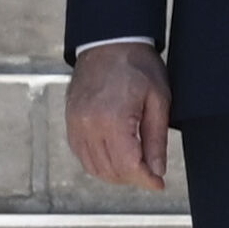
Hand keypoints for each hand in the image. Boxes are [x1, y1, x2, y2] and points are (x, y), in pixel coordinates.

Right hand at [65, 43, 174, 193]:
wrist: (109, 44)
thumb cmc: (138, 67)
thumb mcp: (158, 100)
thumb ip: (156, 140)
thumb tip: (156, 171)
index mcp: (112, 119)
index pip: (127, 165)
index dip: (145, 180)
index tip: (159, 184)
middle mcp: (88, 125)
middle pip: (109, 170)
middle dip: (132, 178)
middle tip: (151, 174)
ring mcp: (75, 124)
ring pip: (93, 167)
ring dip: (115, 174)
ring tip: (136, 167)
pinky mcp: (70, 123)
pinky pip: (82, 154)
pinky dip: (98, 163)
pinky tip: (116, 157)